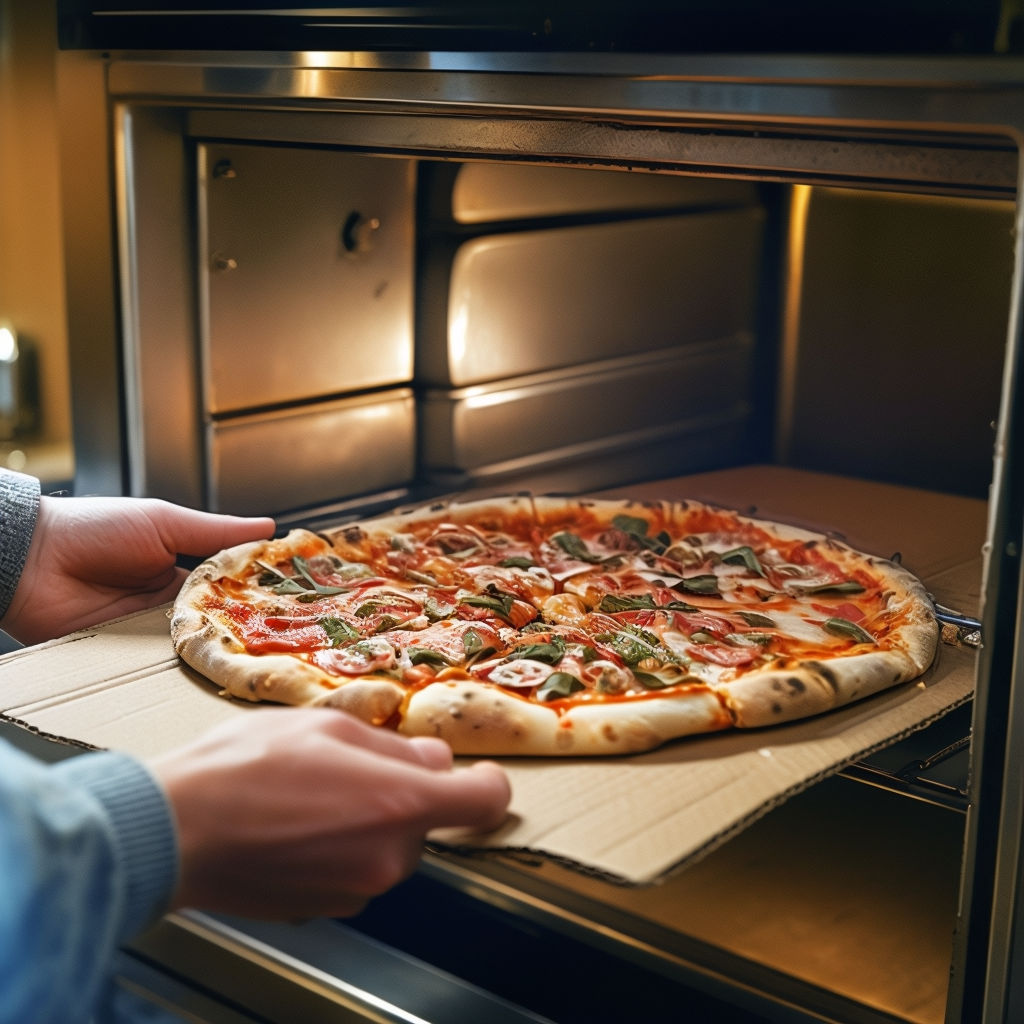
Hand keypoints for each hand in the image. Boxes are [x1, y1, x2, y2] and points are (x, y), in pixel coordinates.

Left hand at [1, 495, 273, 644]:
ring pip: (197, 643)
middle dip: (250, 628)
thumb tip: (268, 528)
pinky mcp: (125, 654)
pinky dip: (184, 664)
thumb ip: (217, 532)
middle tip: (292, 637)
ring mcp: (149, 630)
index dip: (263, 592)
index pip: (234, 585)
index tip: (301, 599)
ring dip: (221, 648)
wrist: (30, 558)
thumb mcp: (164, 522)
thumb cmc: (93, 528)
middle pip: (221, 619)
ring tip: (264, 658)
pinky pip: (162, 662)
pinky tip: (215, 669)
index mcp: (182, 569)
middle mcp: (169, 602)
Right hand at [152, 708, 510, 918]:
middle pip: (427, 819)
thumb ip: (396, 747)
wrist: (175, 829)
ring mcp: (356, 890)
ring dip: (368, 820)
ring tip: (310, 793)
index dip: (485, 783)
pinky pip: (354, 869)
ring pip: (388, 844)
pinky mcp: (325, 908)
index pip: (487, 801)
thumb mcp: (329, 727)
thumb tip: (433, 760)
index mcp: (401, 804)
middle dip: (402, 792)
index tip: (474, 775)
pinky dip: (340, 848)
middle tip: (349, 766)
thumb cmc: (244, 769)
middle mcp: (388, 858)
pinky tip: (295, 825)